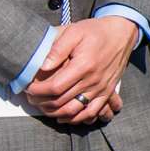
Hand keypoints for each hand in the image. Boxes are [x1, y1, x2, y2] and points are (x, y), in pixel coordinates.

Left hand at [24, 16, 141, 121]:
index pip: (55, 87)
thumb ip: (57, 49)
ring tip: (42, 106)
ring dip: (55, 112)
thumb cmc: (95, 31)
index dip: (37, 91)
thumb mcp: (74, 32)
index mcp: (84, 65)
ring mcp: (101, 88)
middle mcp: (93, 80)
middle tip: (30, 97)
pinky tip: (64, 116)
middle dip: (41, 102)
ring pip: (74, 111)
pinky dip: (76, 119)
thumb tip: (42, 66)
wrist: (121, 33)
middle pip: (61, 101)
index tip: (27, 87)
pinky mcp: (107, 92)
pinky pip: (91, 113)